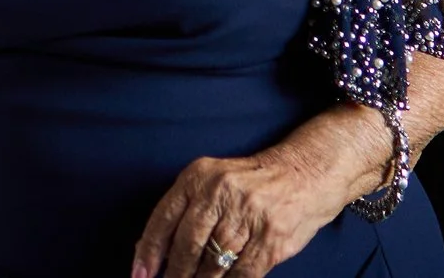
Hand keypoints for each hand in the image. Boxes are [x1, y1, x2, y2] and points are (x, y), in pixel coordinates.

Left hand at [133, 115, 379, 277]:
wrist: (305, 175)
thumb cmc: (250, 183)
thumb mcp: (213, 181)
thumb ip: (184, 211)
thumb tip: (150, 251)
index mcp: (200, 176)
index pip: (164, 217)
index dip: (149, 250)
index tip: (139, 273)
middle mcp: (222, 193)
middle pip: (188, 244)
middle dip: (175, 273)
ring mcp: (249, 216)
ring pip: (213, 263)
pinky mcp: (272, 239)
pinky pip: (242, 273)